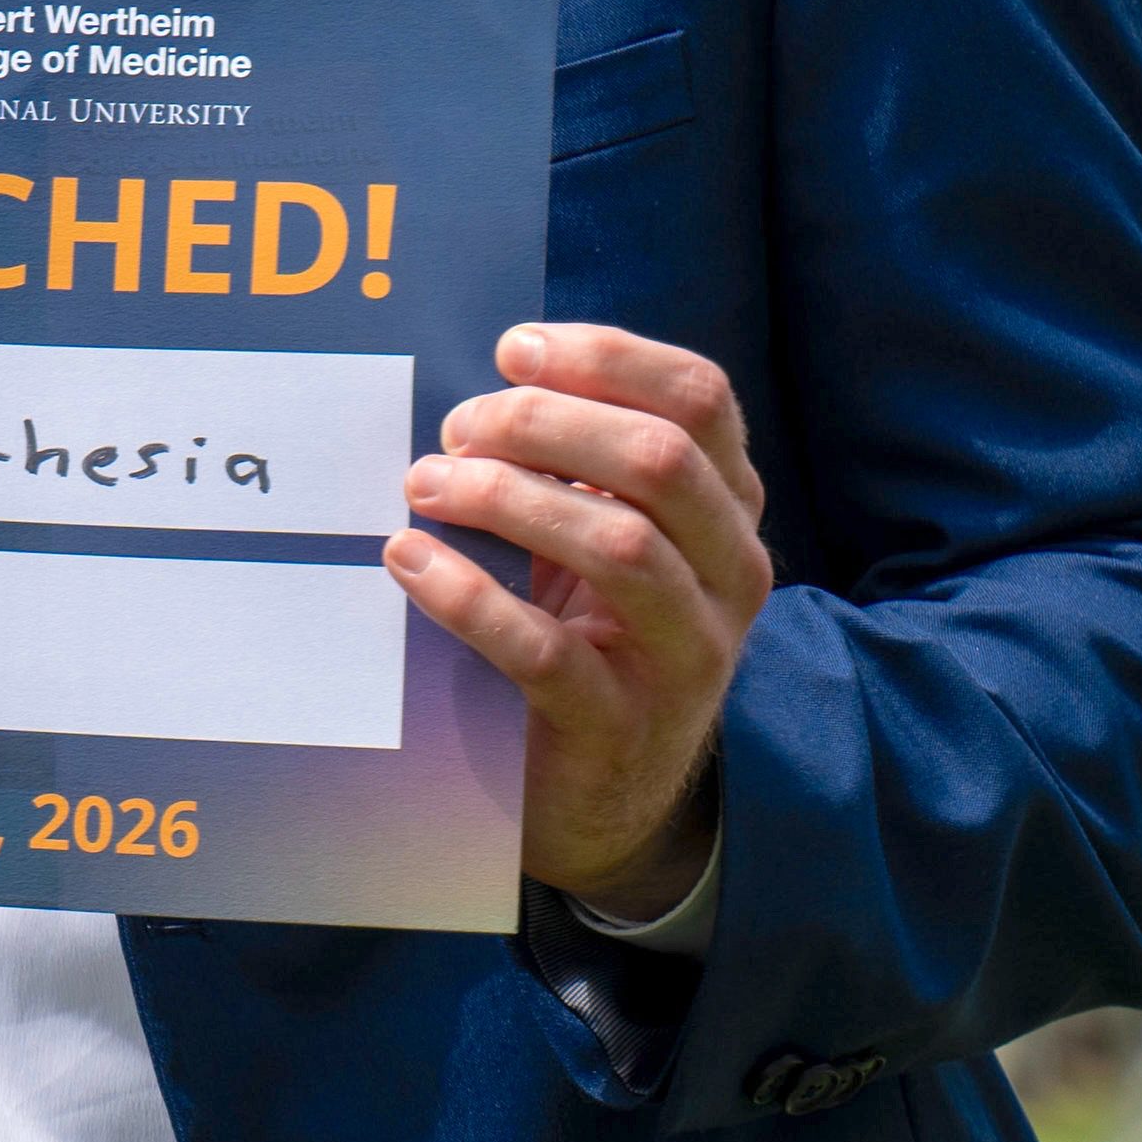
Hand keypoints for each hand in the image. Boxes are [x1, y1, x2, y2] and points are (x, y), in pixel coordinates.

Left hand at [388, 323, 769, 917]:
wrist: (611, 790)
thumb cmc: (592, 628)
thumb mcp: (601, 533)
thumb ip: (576, 458)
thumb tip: (499, 378)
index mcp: (727, 510)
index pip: (700, 398)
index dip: (607, 357)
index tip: (513, 351)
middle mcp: (730, 575)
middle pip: (660, 459)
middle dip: (543, 423)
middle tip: (456, 431)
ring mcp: (687, 655)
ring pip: (620, 547)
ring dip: (506, 498)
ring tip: (425, 486)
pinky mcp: (621, 726)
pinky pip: (548, 652)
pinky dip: (471, 598)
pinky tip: (411, 562)